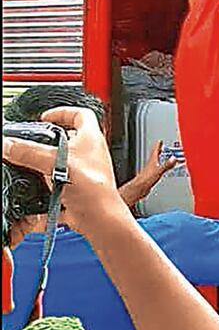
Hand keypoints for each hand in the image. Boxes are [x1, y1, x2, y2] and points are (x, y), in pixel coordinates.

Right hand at [2, 107, 127, 232]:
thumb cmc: (93, 189)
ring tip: (31, 162)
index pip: (81, 114)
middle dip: (48, 140)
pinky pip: (59, 179)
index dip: (62, 112)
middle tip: (32, 142)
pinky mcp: (77, 187)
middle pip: (67, 138)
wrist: (99, 218)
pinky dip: (46, 180)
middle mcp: (90, 152)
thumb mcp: (55, 163)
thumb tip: (8, 145)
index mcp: (91, 138)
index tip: (45, 117)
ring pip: (61, 159)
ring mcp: (84, 170)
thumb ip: (29, 152)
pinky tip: (37, 184)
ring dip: (45, 161)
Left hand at [120, 141, 177, 206]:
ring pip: (155, 162)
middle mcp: (150, 165)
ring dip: (159, 159)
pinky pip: (156, 169)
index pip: (155, 150)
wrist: (138, 189)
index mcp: (152, 161)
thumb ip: (167, 164)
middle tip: (162, 147)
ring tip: (163, 157)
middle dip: (159, 151)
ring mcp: (149, 170)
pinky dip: (159, 167)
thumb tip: (174, 158)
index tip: (160, 141)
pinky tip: (161, 170)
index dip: (158, 145)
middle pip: (155, 155)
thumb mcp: (159, 171)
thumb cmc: (146, 179)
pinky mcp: (150, 177)